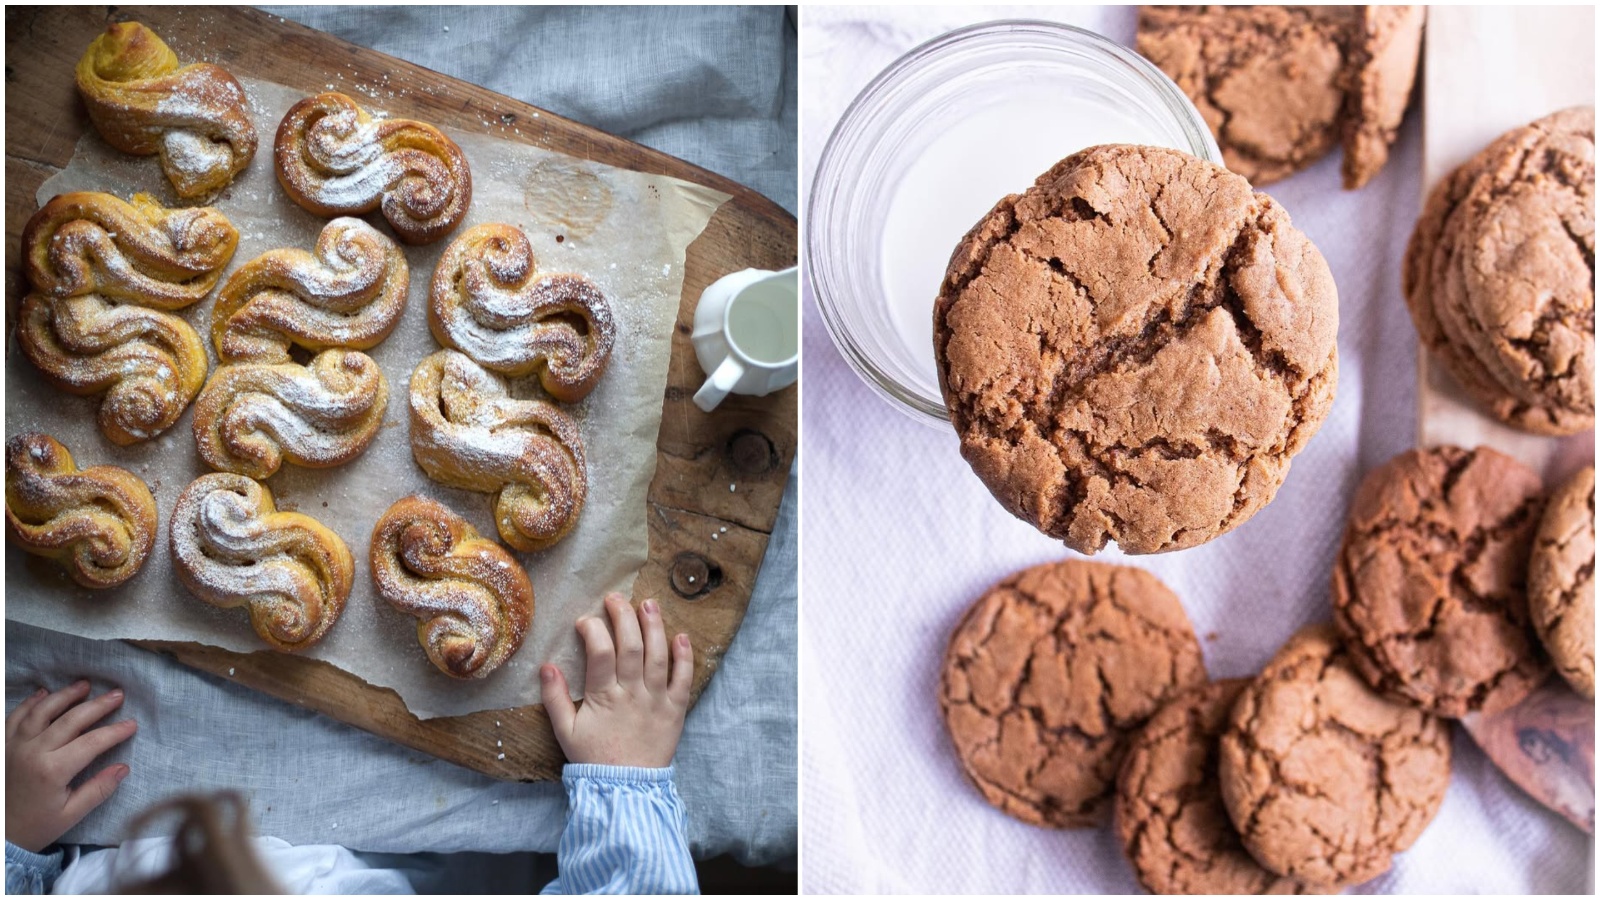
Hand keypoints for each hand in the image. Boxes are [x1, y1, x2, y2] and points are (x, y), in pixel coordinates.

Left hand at [5, 681, 136, 852]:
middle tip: (117, 694)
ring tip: (84, 685)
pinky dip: (31, 703)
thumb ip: (98, 790)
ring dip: (65, 695)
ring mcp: (13, 746)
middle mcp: (32, 752)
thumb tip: (123, 768)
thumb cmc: (35, 827)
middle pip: (71, 720)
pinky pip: (15, 716)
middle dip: (97, 705)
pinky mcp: (1, 746)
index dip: (115, 731)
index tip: (132, 724)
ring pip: (42, 711)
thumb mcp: (70, 815)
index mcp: (52, 771)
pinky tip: (44, 694)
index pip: (92, 742)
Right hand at [543, 593, 692, 767]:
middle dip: (623, 616)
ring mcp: (657, 700)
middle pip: (631, 646)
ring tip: (649, 604)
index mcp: (603, 698)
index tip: (585, 621)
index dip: (593, 630)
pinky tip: (681, 637)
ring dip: (655, 627)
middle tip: (616, 598)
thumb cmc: (594, 760)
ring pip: (659, 656)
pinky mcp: (676, 710)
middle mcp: (632, 694)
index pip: (600, 652)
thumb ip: (554, 699)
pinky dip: (685, 657)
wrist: (627, 791)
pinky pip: (684, 679)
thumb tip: (546, 666)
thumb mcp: (565, 733)